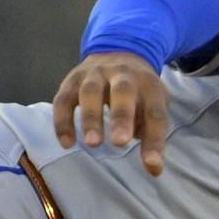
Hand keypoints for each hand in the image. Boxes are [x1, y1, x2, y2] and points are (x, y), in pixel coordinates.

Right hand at [52, 52, 170, 175]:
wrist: (118, 51)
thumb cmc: (138, 91)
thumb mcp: (153, 106)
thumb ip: (153, 135)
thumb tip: (153, 167)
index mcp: (148, 83)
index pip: (155, 111)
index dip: (155, 139)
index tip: (152, 164)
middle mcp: (122, 74)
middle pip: (123, 91)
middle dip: (122, 116)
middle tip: (120, 142)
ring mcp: (95, 74)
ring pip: (90, 92)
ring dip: (91, 118)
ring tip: (93, 144)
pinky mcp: (72, 80)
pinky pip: (64, 100)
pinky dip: (63, 121)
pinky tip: (67, 143)